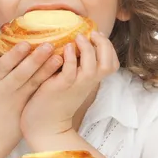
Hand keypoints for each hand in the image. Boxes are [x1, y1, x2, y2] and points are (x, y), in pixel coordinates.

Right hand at [0, 28, 62, 149]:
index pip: (2, 64)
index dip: (15, 54)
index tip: (27, 42)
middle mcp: (3, 89)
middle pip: (20, 73)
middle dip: (35, 60)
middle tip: (49, 45)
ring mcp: (17, 100)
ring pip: (33, 83)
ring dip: (47, 69)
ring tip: (60, 56)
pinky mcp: (27, 108)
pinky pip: (40, 92)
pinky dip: (50, 81)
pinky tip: (61, 71)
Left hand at [20, 31, 119, 146]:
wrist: (44, 124)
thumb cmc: (55, 99)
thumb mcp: (72, 81)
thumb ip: (77, 65)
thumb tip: (74, 43)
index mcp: (91, 80)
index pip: (112, 63)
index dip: (109, 47)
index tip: (96, 35)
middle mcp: (87, 83)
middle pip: (109, 63)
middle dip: (104, 44)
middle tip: (92, 34)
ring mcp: (75, 85)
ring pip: (93, 66)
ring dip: (87, 48)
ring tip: (78, 37)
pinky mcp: (61, 87)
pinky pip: (71, 70)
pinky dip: (71, 57)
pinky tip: (66, 47)